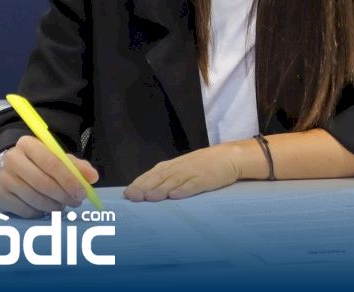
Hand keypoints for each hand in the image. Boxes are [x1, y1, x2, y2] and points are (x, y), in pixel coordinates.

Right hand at [0, 135, 99, 217]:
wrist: (10, 169)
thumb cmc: (38, 164)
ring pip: (36, 199)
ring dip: (54, 206)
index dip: (69, 180)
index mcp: (28, 144)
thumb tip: (92, 177)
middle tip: (75, 202)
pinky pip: (26, 211)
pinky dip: (40, 213)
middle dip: (64, 196)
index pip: (52, 162)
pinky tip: (44, 207)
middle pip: (44, 183)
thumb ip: (76, 166)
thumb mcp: (57, 159)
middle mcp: (12, 159)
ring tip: (60, 204)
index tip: (82, 193)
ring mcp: (3, 178)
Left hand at [123, 144, 240, 201]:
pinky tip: (175, 196)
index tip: (127, 195)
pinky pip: (193, 184)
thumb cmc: (200, 166)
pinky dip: (184, 190)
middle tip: (133, 197)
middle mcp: (177, 168)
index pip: (150, 175)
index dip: (138, 184)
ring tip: (149, 197)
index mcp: (170, 167)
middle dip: (145, 187)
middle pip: (158, 178)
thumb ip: (164, 180)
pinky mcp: (205, 178)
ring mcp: (191, 172)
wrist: (226, 157)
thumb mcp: (180, 170)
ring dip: (161, 189)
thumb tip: (144, 194)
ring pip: (173, 181)